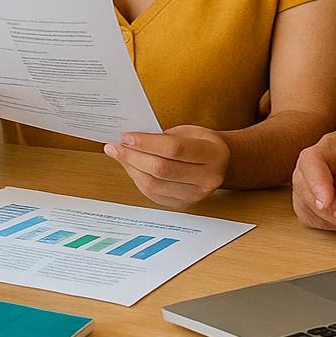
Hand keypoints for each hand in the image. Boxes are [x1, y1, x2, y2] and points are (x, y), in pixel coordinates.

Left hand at [103, 126, 229, 207]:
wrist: (219, 164)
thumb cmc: (201, 143)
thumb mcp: (190, 131)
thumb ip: (164, 136)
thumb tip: (130, 140)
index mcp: (212, 154)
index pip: (174, 149)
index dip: (146, 143)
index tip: (126, 136)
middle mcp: (207, 179)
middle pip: (161, 170)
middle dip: (133, 156)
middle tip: (116, 146)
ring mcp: (195, 196)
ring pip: (154, 185)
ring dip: (131, 169)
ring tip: (119, 154)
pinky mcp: (183, 205)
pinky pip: (153, 195)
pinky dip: (137, 179)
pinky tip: (130, 167)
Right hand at [293, 129, 335, 236]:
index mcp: (328, 148)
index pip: (311, 162)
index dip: (316, 183)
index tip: (326, 203)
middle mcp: (309, 166)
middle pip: (309, 191)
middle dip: (335, 212)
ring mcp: (305, 186)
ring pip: (310, 209)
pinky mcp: (307, 204)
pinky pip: (315, 220)